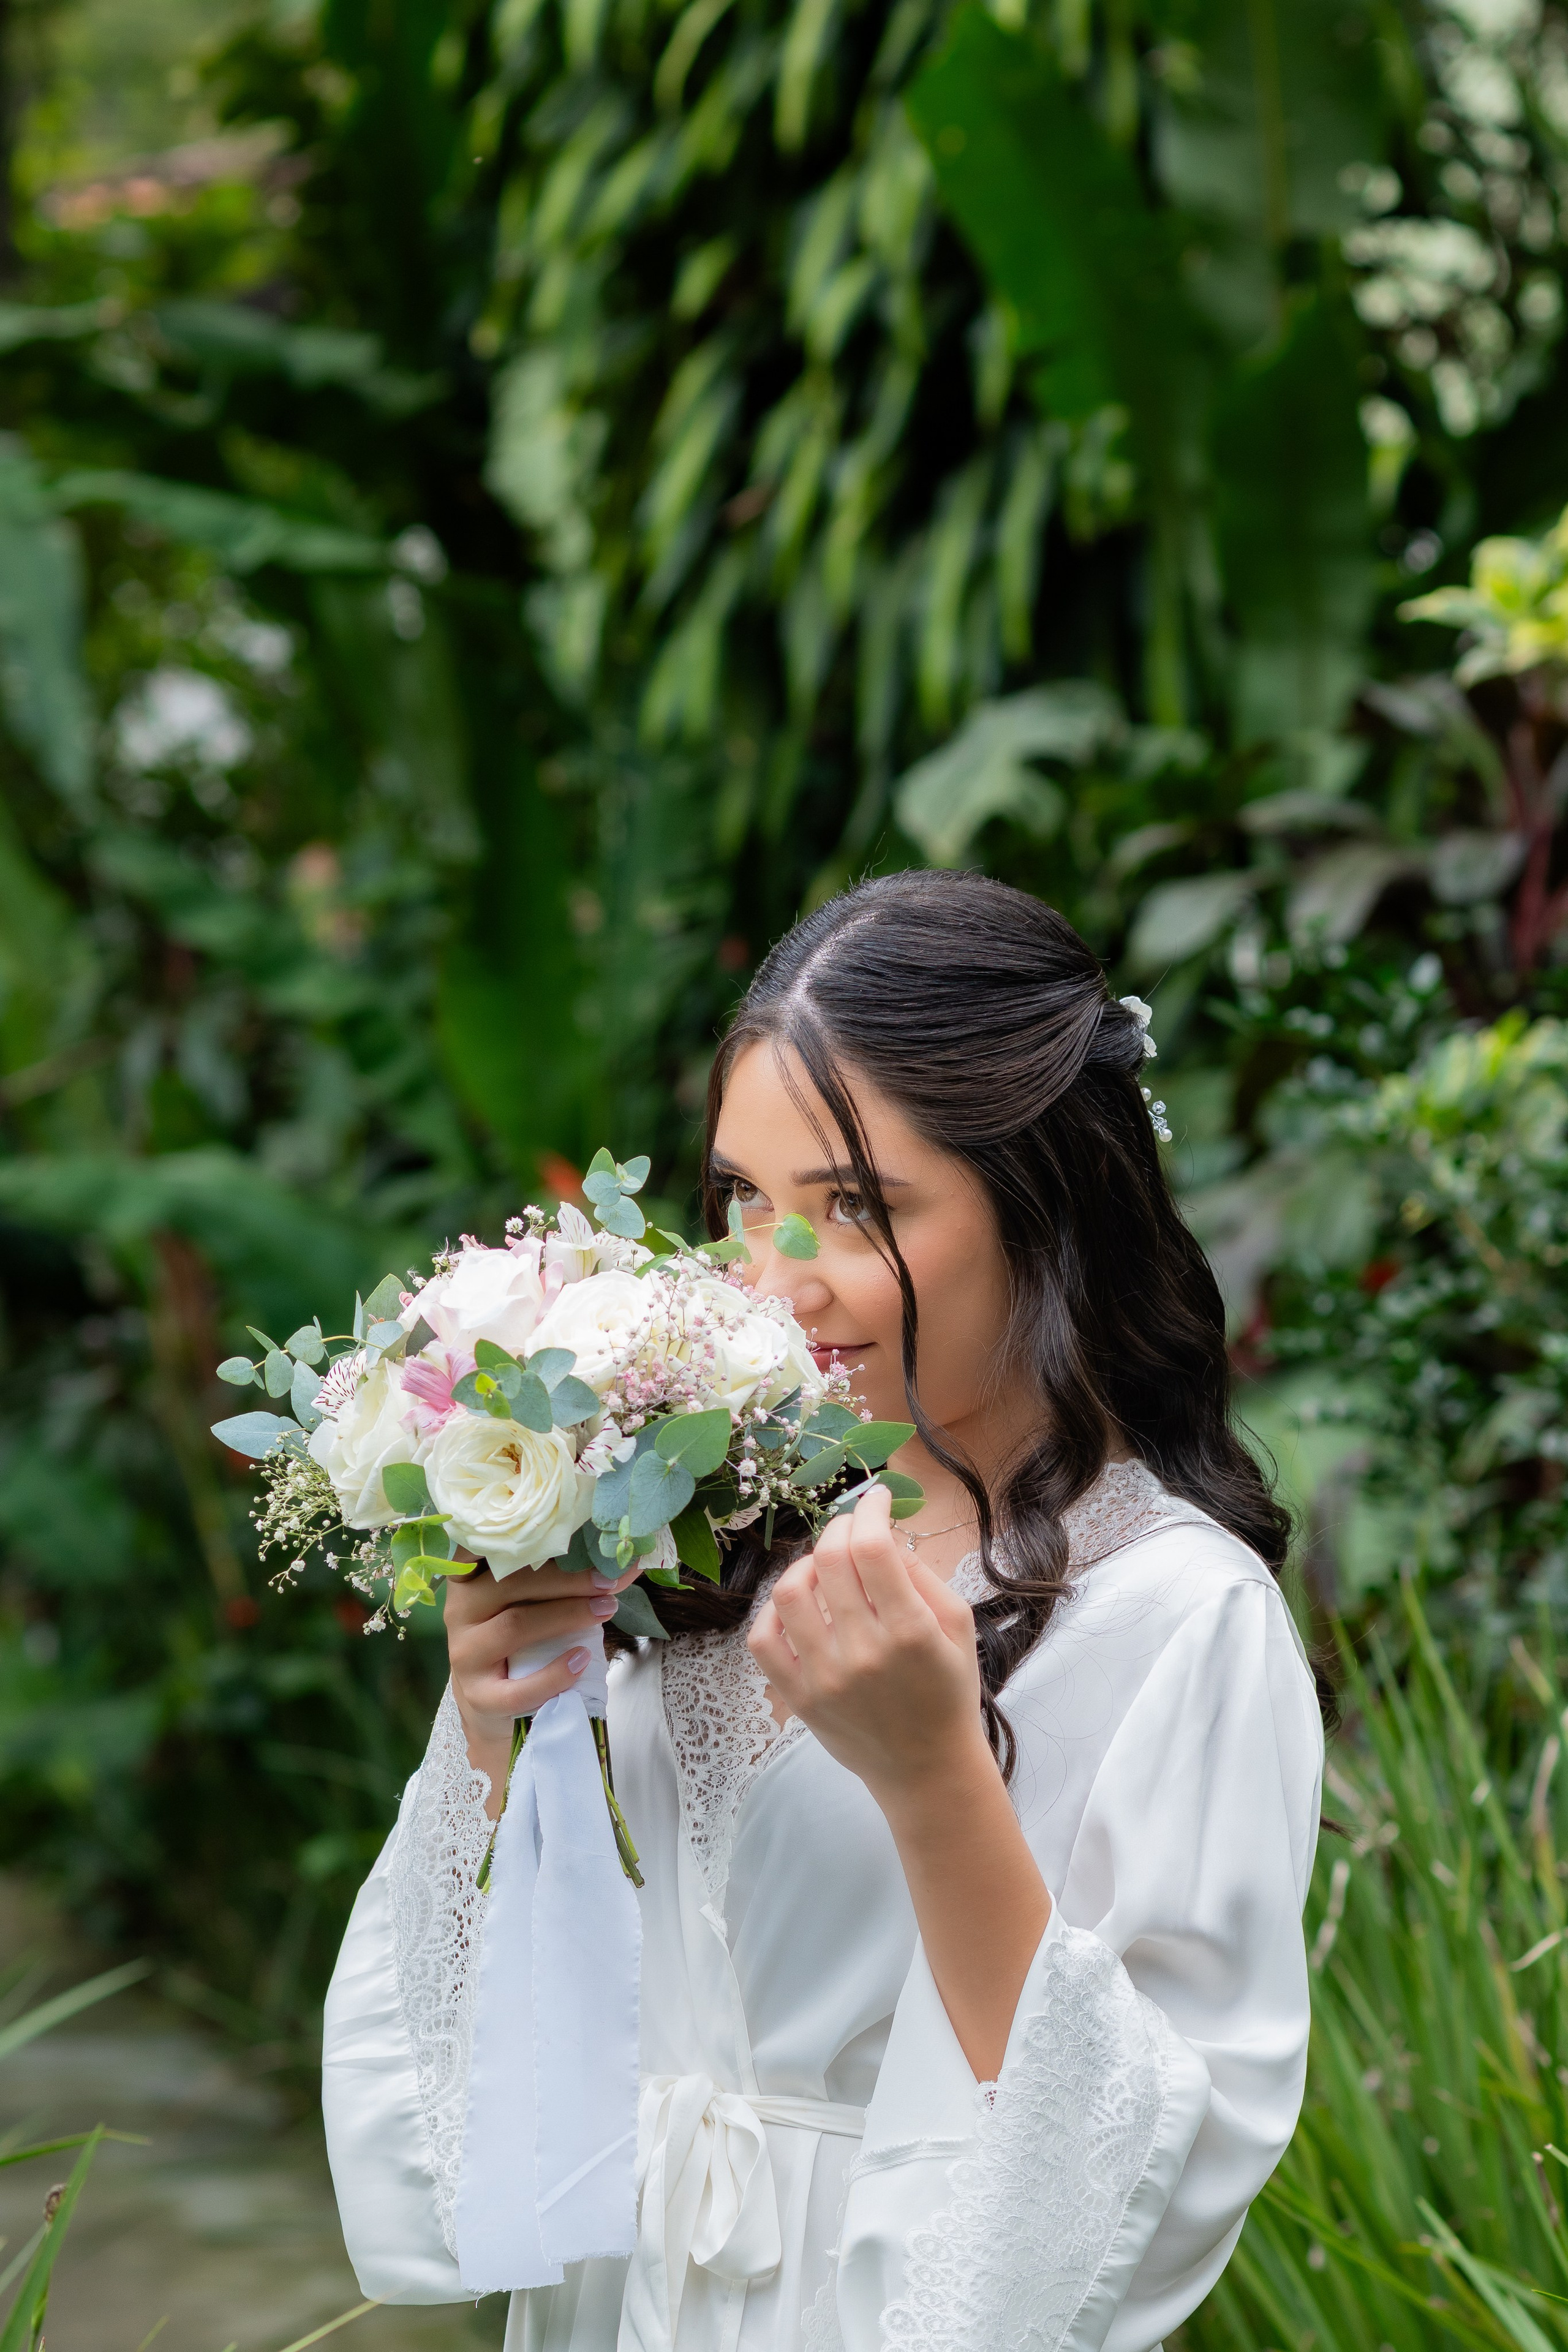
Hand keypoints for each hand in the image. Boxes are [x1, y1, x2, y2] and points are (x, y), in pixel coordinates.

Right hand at [445, 1556, 639, 1804]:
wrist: (497, 1710)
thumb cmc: (522, 1644)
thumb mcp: (535, 1606)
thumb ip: (568, 1581)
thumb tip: (627, 1561)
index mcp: (470, 1580)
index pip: (483, 1547)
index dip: (519, 1534)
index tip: (561, 1526)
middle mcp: (460, 1611)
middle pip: (511, 1583)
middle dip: (566, 1579)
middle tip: (608, 1581)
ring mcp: (465, 1654)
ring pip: (515, 1625)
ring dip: (567, 1615)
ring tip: (605, 1610)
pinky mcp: (478, 1696)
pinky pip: (516, 1687)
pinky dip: (553, 1674)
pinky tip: (581, 1660)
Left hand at [746, 1484, 988, 1803]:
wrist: (927, 1769)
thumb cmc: (948, 1692)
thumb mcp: (958, 1627)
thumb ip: (921, 1575)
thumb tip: (881, 1532)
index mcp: (910, 1632)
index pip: (872, 1548)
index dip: (870, 1510)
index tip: (877, 1499)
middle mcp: (864, 1653)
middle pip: (830, 1560)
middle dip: (841, 1526)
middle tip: (853, 1527)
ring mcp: (824, 1678)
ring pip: (790, 1592)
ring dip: (807, 1563)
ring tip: (826, 1566)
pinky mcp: (798, 1698)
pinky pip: (763, 1638)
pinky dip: (773, 1610)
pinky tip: (798, 1604)